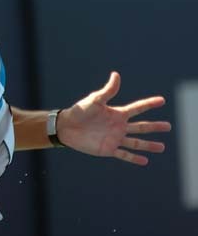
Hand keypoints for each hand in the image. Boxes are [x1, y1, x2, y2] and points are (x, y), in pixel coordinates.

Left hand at [56, 72, 170, 165]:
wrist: (66, 127)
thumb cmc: (80, 111)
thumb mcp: (95, 100)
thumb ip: (108, 91)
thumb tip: (116, 75)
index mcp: (117, 113)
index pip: (137, 108)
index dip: (149, 104)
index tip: (162, 100)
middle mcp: (118, 126)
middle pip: (141, 127)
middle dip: (155, 127)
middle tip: (168, 126)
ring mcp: (114, 138)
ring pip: (136, 142)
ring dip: (149, 145)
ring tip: (162, 147)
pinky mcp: (108, 149)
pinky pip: (124, 154)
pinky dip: (134, 158)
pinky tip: (145, 160)